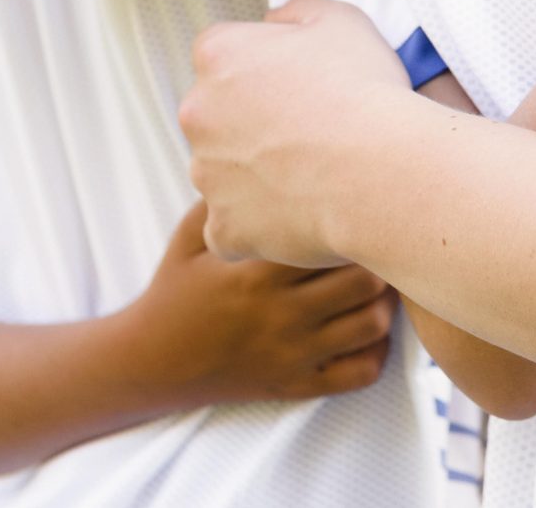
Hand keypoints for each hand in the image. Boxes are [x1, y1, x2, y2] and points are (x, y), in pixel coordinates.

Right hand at [123, 199, 395, 402]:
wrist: (150, 363)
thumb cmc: (175, 291)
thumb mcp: (190, 238)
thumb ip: (226, 200)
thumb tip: (267, 150)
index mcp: (255, 274)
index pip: (329, 241)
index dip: (353, 218)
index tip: (360, 201)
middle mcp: (280, 316)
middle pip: (364, 281)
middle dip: (380, 256)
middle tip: (381, 237)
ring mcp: (293, 355)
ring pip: (372, 325)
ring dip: (384, 300)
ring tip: (379, 279)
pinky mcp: (298, 384)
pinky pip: (361, 373)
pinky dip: (377, 350)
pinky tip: (368, 325)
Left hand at [183, 0, 411, 268]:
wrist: (379, 171)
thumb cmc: (363, 95)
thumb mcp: (341, 19)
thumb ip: (297, 12)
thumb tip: (277, 22)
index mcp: (220, 55)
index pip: (221, 53)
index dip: (261, 66)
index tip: (293, 80)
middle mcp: (199, 113)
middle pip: (217, 114)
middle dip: (252, 120)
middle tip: (307, 126)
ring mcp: (207, 174)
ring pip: (225, 170)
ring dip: (257, 170)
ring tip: (314, 170)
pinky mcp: (223, 226)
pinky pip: (235, 224)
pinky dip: (261, 221)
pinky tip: (302, 209)